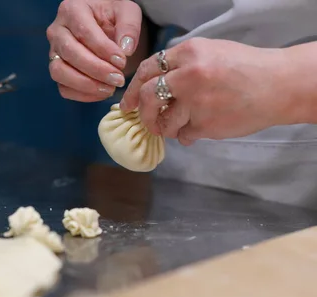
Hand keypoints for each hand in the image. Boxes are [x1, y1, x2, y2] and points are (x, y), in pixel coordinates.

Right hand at [47, 0, 141, 101]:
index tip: (122, 61)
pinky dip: (83, 95)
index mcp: (72, 9)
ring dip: (87, 85)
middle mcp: (57, 31)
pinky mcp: (58, 72)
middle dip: (96, 70)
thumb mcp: (126, 12)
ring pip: (60, 73)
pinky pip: (64, 89)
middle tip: (119, 79)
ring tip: (110, 88)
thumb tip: (126, 49)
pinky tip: (102, 92)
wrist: (105, 27)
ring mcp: (54, 53)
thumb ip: (129, 26)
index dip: (103, 50)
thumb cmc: (113, 17)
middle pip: (70, 53)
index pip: (84, 32)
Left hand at [121, 38, 289, 143]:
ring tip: (182, 125)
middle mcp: (188, 76)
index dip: (133, 88)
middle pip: (147, 97)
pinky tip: (201, 129)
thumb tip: (154, 87)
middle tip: (148, 122)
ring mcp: (195, 102)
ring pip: (164, 122)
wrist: (277, 87)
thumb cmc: (246, 69)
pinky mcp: (204, 125)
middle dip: (143, 113)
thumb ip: (182, 66)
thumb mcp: (212, 53)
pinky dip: (187, 136)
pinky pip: (183, 136)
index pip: (147, 70)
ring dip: (168, 128)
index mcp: (189, 53)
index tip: (127, 103)